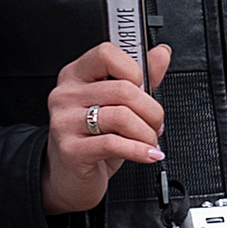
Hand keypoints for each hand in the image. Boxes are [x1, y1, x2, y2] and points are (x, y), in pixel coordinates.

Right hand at [44, 42, 168, 216]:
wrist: (70, 174)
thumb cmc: (95, 136)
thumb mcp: (118, 104)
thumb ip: (142, 78)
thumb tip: (161, 54)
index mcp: (76, 76)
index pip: (106, 54)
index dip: (134, 69)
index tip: (144, 87)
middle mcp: (66, 95)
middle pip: (123, 89)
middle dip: (152, 110)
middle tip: (156, 124)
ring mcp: (65, 121)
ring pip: (122, 116)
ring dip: (148, 133)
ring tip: (150, 141)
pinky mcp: (71, 149)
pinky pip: (114, 144)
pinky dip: (140, 150)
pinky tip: (149, 154)